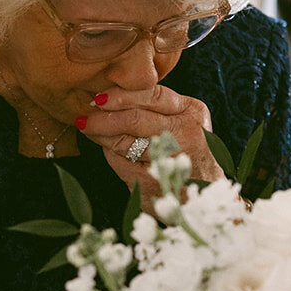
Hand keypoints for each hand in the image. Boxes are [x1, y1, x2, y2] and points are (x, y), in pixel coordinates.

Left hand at [79, 84, 224, 206]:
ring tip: (89, 128)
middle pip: (134, 118)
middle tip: (84, 115)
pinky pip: (121, 163)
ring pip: (124, 141)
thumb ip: (156, 108)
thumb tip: (107, 97)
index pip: (152, 94)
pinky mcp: (154, 181)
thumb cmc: (188, 153)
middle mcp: (186, 134)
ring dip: (102, 135)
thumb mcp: (184, 123)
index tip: (98, 96)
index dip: (121, 94)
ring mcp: (171, 160)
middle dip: (104, 116)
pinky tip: (106, 150)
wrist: (205, 195)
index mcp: (193, 112)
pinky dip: (110, 155)